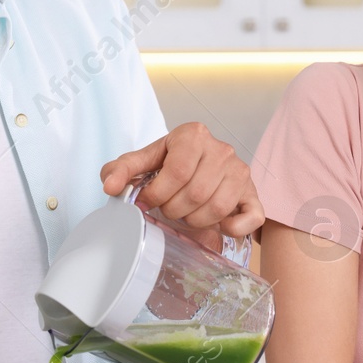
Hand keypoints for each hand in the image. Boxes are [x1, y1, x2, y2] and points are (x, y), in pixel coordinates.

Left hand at [100, 122, 263, 237]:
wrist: (198, 167)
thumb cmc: (170, 164)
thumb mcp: (143, 162)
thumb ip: (121, 170)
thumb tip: (110, 187)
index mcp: (194, 134)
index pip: (178, 171)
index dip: (159, 193)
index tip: (149, 200)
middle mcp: (222, 149)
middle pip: (196, 192)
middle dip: (174, 209)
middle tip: (167, 208)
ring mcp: (241, 171)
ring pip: (218, 208)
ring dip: (195, 220)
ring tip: (185, 213)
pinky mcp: (253, 194)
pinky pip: (251, 217)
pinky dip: (232, 228)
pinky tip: (217, 225)